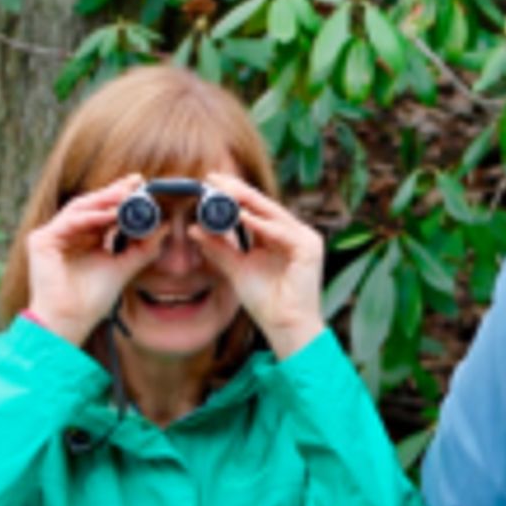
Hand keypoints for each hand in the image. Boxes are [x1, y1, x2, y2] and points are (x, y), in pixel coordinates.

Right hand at [26, 173, 169, 345]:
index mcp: (82, 239)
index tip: (142, 187)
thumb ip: (143, 248)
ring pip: (80, 209)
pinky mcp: (41, 240)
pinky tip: (111, 213)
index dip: (121, 198)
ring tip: (127, 193)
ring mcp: (51, 236)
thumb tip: (164, 228)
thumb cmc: (91, 301)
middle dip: (114, 193)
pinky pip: (70, 222)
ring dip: (105, 200)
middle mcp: (65, 234)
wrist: (71, 321)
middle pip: (91, 206)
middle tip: (136, 181)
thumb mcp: (124, 268)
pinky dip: (92, 217)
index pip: (102, 212)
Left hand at [192, 173, 325, 358]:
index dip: (233, 195)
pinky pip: (281, 231)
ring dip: (247, 202)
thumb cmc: (266, 302)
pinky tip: (242, 215)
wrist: (285, 327)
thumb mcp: (236, 269)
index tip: (209, 182)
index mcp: (280, 237)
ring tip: (222, 191)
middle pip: (264, 207)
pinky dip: (261, 224)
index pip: (255, 210)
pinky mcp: (310, 248)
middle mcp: (295, 234)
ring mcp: (305, 239)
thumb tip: (195, 229)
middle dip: (238, 191)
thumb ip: (219, 249)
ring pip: (272, 214)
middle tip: (213, 178)